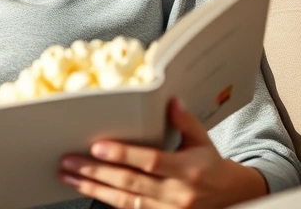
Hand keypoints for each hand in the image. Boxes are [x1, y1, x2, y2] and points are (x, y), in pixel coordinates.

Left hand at [57, 99, 267, 208]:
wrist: (232, 198)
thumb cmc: (211, 166)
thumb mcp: (202, 140)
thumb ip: (185, 121)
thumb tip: (170, 100)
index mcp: (189, 170)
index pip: (150, 161)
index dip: (122, 154)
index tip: (97, 146)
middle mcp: (177, 194)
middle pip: (130, 182)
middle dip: (95, 171)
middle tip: (68, 160)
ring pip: (124, 200)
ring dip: (93, 188)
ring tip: (69, 176)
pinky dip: (106, 200)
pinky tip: (88, 189)